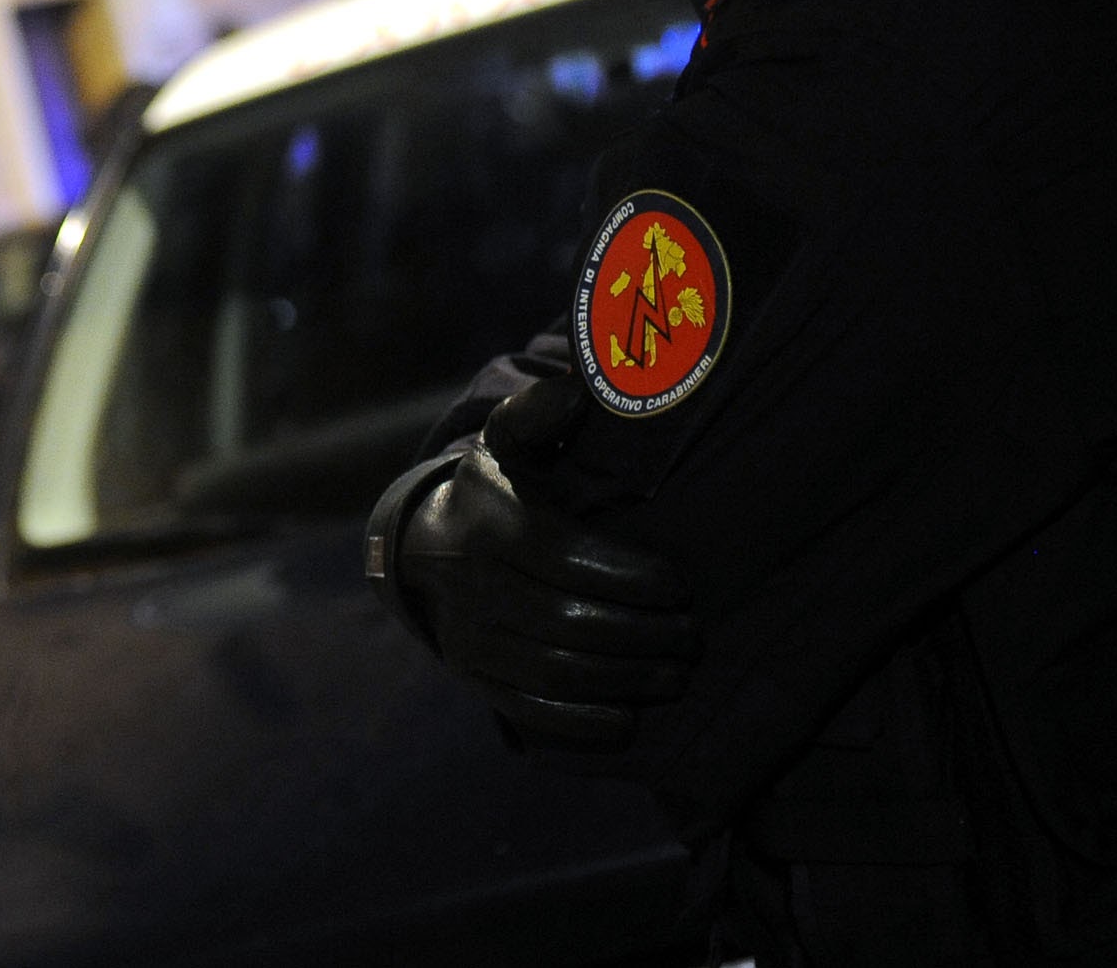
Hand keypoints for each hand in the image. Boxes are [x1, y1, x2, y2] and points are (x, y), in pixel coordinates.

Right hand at [368, 441, 697, 748]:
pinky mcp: (477, 679)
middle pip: (573, 622)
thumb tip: (576, 396)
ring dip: (630, 678)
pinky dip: (588, 721)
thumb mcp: (507, 443)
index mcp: (489, 523)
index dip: (635, 579)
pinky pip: (535, 710)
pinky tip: (631, 714)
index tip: (681, 585)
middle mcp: (472, 584)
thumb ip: (538, 415)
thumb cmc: (493, 493)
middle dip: (647, 634)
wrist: (423, 552)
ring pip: (560, 671)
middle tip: (692, 633)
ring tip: (676, 670)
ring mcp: (471, 638)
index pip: (570, 559)